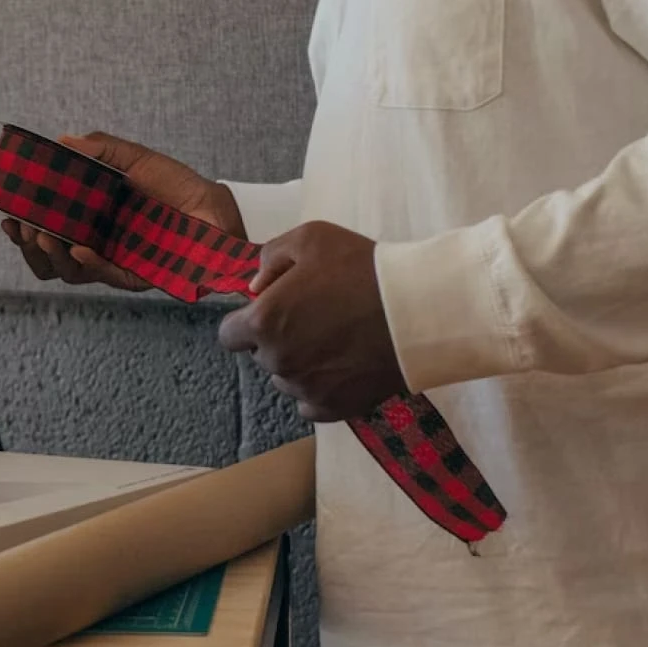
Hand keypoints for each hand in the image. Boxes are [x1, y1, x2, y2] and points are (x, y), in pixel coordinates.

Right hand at [0, 132, 243, 290]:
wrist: (215, 207)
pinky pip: (101, 274)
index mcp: (89, 218)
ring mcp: (113, 260)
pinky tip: (77, 247)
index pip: (46, 229)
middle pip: (47, 256)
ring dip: (49, 255)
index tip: (6, 214)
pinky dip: (85, 261)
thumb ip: (101, 150)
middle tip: (21, 226)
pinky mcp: (133, 275)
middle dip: (28, 244)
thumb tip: (63, 140)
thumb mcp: (135, 160)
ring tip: (42, 234)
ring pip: (67, 271)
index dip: (21, 227)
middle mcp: (95, 242)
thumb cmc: (176, 185)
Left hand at [216, 221, 406, 421]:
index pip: (229, 334)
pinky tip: (340, 368)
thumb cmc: (362, 269)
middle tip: (314, 318)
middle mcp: (278, 362)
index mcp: (264, 323)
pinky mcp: (334, 408)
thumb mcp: (309, 238)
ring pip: (286, 379)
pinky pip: (310, 403)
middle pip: (261, 355)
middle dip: (278, 338)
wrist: (418, 310)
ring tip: (334, 341)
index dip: (247, 321)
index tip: (272, 311)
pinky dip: (319, 389)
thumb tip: (256, 287)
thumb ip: (270, 258)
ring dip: (299, 364)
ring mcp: (305, 388)